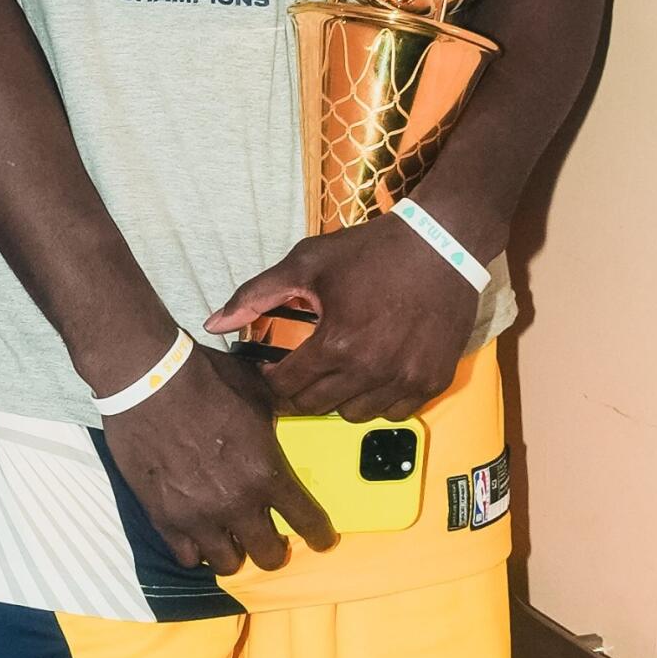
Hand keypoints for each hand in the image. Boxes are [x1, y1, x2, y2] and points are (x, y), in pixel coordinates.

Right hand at [103, 346, 335, 573]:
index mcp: (266, 472)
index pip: (307, 521)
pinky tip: (197, 535)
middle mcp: (236, 503)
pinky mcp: (163, 518)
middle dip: (274, 550)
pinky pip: (187, 557)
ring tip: (230, 539)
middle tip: (269, 539)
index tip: (321, 540)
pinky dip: (196, 549)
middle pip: (269, 557)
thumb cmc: (203, 380)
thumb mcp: (258, 392)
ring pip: (227, 564)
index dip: (319, 536)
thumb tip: (297, 408)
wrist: (146, 380)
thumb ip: (280, 414)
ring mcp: (198, 516)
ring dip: (234, 552)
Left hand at [208, 221, 477, 418]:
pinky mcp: (433, 381)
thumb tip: (213, 325)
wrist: (443, 243)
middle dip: (304, 390)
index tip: (277, 366)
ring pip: (356, 415)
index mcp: (336, 344)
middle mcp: (371, 371)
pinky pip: (396, 412)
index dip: (274, 378)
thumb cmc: (370, 250)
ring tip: (344, 369)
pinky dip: (382, 399)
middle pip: (317, 407)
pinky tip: (377, 373)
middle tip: (307, 368)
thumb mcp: (307, 262)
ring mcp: (406, 379)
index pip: (286, 387)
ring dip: (343, 398)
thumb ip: (256, 295)